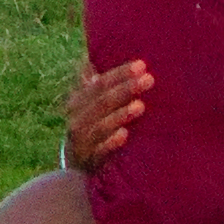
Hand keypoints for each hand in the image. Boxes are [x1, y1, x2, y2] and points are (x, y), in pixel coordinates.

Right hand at [61, 57, 152, 172]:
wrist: (75, 166)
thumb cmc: (89, 128)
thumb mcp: (88, 105)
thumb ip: (92, 84)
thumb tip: (87, 57)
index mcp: (80, 102)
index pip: (99, 84)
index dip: (120, 74)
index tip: (141, 65)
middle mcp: (79, 120)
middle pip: (102, 102)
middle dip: (125, 89)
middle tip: (149, 79)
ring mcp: (83, 142)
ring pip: (100, 126)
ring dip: (120, 115)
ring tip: (140, 105)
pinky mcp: (90, 162)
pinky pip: (99, 153)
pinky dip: (110, 144)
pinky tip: (124, 135)